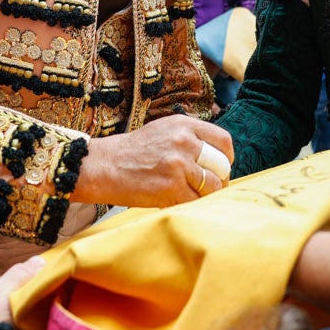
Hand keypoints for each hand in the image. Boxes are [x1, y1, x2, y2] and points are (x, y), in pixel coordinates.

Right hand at [72, 115, 233, 207]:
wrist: (103, 166)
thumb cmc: (133, 152)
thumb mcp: (163, 130)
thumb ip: (190, 137)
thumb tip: (216, 156)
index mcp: (184, 125)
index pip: (223, 140)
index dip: (226, 158)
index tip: (221, 167)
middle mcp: (184, 142)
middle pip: (221, 165)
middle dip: (218, 178)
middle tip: (209, 185)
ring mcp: (179, 165)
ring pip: (213, 185)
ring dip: (206, 194)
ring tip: (192, 194)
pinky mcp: (172, 187)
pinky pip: (197, 200)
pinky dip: (191, 204)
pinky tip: (179, 200)